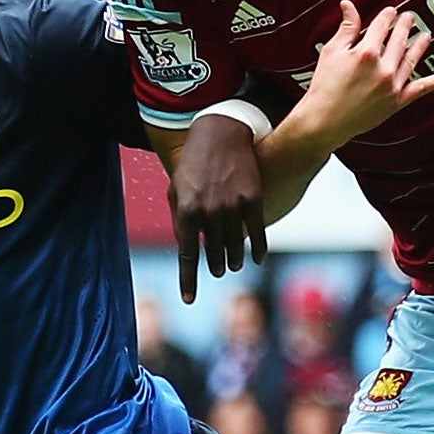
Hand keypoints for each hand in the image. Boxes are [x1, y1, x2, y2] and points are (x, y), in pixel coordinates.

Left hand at [170, 112, 266, 302]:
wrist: (221, 133)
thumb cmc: (194, 163)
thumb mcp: (177, 187)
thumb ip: (179, 218)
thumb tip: (187, 246)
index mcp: (185, 210)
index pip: (187, 255)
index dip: (188, 280)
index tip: (189, 300)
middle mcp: (209, 211)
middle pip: (212, 253)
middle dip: (213, 266)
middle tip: (216, 271)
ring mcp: (232, 206)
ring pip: (234, 246)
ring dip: (232, 259)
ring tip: (232, 264)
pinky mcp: (254, 199)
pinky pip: (256, 234)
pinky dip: (257, 249)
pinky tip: (257, 259)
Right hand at [294, 0, 433, 146]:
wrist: (325, 121)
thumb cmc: (324, 86)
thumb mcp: (332, 52)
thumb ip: (346, 28)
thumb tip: (349, 5)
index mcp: (366, 52)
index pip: (383, 25)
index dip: (388, 15)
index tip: (391, 12)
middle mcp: (383, 67)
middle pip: (399, 38)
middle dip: (405, 24)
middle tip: (410, 17)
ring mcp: (393, 85)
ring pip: (412, 58)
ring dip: (421, 44)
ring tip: (426, 35)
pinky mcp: (398, 101)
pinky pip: (422, 88)